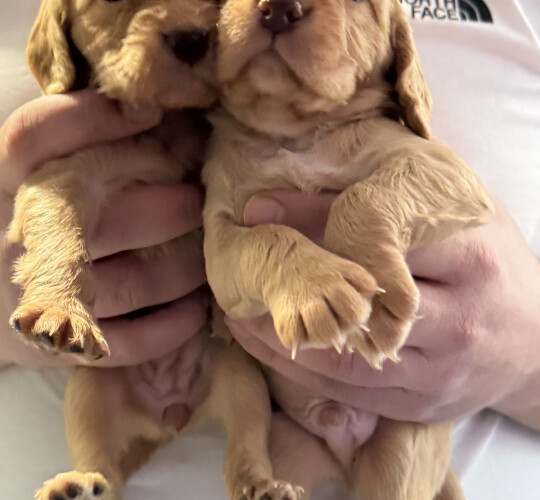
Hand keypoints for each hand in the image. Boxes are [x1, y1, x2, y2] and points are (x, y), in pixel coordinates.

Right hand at [0, 90, 207, 366]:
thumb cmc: (27, 221)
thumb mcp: (33, 174)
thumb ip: (74, 142)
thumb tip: (151, 112)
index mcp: (4, 185)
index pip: (35, 138)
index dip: (95, 119)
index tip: (152, 113)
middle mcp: (19, 238)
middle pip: (113, 214)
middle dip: (176, 205)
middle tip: (202, 199)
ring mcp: (39, 297)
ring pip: (138, 281)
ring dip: (188, 266)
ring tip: (210, 252)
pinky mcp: (58, 348)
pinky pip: (132, 340)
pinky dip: (175, 323)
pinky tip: (196, 304)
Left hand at [228, 190, 539, 429]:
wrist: (537, 346)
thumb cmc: (495, 268)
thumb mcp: (464, 219)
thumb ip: (405, 200)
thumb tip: (330, 170)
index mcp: (469, 259)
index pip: (380, 237)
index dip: (314, 220)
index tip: (259, 210)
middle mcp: (456, 321)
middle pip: (358, 300)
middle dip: (293, 283)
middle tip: (238, 265)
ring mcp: (437, 371)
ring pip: (345, 355)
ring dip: (284, 335)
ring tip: (236, 314)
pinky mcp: (418, 404)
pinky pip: (349, 392)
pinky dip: (302, 370)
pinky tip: (270, 347)